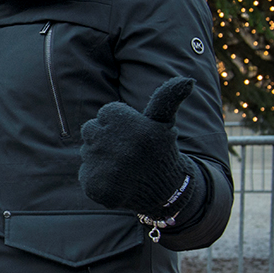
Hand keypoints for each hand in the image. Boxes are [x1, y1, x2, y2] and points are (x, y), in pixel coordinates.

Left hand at [79, 77, 202, 218]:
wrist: (164, 192)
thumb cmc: (160, 150)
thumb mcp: (163, 122)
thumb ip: (167, 98)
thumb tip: (187, 80)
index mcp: (130, 123)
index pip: (105, 113)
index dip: (119, 124)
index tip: (133, 134)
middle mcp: (116, 144)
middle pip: (90, 129)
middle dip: (105, 137)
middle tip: (126, 151)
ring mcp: (104, 167)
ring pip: (86, 151)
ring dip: (100, 157)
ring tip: (123, 167)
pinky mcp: (95, 187)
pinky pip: (85, 173)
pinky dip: (97, 177)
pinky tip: (117, 182)